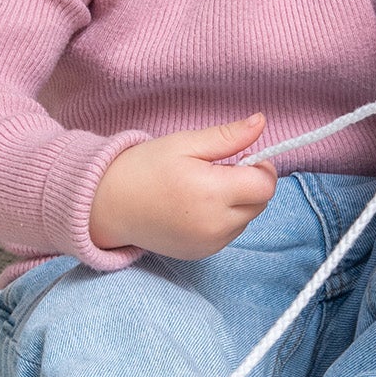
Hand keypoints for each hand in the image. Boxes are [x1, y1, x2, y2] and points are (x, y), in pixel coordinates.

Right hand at [88, 114, 277, 257]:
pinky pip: (230, 234)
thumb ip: (228, 136)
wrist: (110, 205)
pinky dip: (223, 220)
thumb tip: (261, 122)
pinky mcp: (202, 254)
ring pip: (246, 219)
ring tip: (202, 190)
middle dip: (248, 185)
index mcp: (212, 192)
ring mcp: (209, 243)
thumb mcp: (185, 143)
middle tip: (216, 171)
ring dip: (237, 204)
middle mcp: (214, 224)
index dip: (260, 168)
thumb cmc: (145, 169)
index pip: (265, 185)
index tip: (241, 158)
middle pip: (260, 203)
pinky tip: (196, 208)